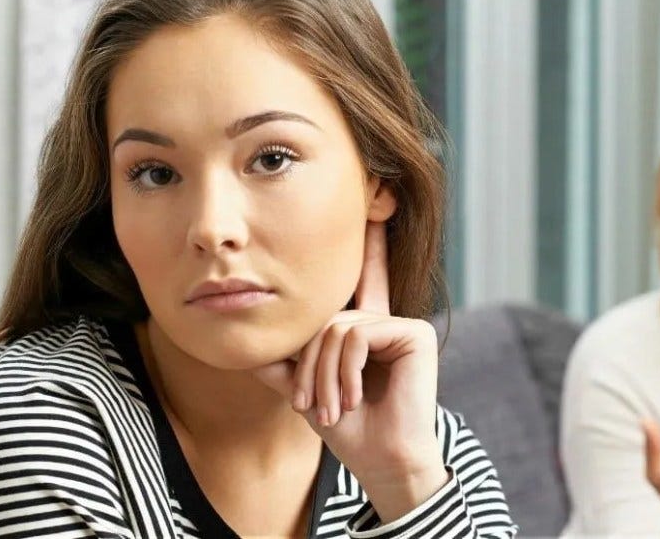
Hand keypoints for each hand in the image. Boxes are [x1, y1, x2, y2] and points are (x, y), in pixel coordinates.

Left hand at [255, 221, 447, 522]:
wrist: (380, 459)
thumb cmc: (349, 429)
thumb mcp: (305, 389)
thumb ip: (281, 362)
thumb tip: (244, 344)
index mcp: (365, 327)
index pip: (364, 275)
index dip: (371, 239)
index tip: (378, 199)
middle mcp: (385, 318)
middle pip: (325, 317)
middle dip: (310, 365)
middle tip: (311, 405)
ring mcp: (402, 323)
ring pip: (337, 328)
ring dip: (323, 375)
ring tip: (330, 407)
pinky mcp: (414, 332)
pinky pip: (358, 334)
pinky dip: (344, 369)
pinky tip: (352, 397)